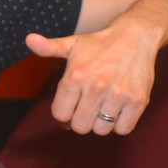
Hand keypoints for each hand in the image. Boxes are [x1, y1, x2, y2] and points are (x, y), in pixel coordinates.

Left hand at [25, 27, 156, 134]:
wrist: (136, 37)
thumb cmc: (99, 44)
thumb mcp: (71, 44)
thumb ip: (48, 48)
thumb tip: (29, 39)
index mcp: (75, 75)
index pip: (61, 114)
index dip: (64, 113)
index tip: (70, 105)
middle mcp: (96, 86)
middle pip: (80, 126)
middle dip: (80, 119)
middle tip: (87, 106)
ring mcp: (118, 94)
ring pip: (101, 130)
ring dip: (100, 122)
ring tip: (102, 106)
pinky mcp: (138, 100)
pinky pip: (123, 129)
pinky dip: (119, 124)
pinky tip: (117, 109)